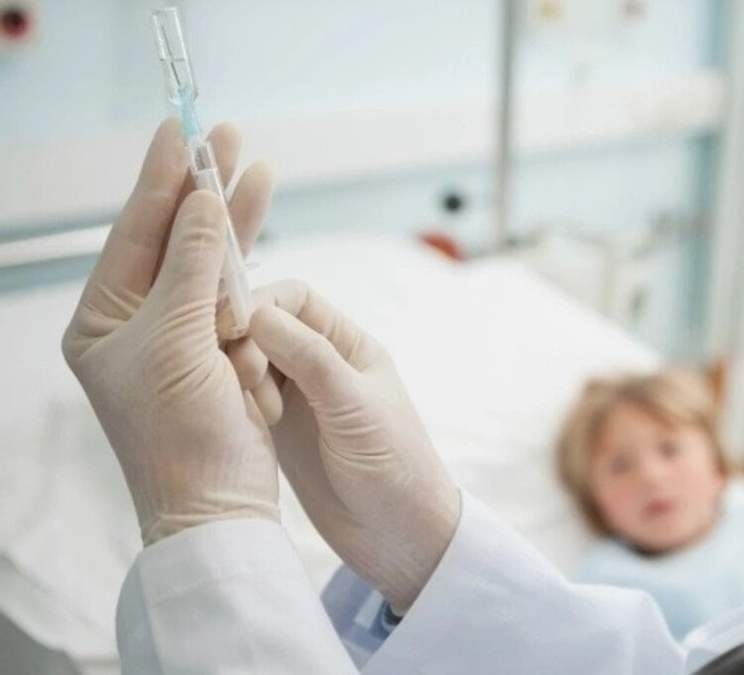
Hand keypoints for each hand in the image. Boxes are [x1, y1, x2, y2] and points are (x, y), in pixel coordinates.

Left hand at [62, 119, 277, 545]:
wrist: (218, 506)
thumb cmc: (180, 434)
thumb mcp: (178, 342)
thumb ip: (194, 267)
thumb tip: (204, 202)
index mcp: (103, 322)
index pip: (133, 235)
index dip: (161, 180)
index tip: (181, 128)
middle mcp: (137, 324)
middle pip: (174, 240)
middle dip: (202, 189)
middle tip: (228, 134)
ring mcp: (181, 339)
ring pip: (212, 265)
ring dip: (235, 223)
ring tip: (258, 171)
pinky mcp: (221, 355)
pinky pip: (237, 300)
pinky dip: (250, 275)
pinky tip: (259, 240)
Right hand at [235, 280, 461, 610]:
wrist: (401, 538)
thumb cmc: (395, 469)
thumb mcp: (355, 410)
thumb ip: (311, 360)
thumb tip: (259, 313)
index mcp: (349, 346)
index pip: (293, 298)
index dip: (259, 303)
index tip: (233, 330)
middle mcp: (320, 364)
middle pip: (263, 325)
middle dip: (242, 342)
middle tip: (243, 381)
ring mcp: (297, 397)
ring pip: (247, 361)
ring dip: (234, 375)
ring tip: (250, 412)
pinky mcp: (278, 430)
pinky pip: (241, 399)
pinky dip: (231, 402)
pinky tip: (232, 422)